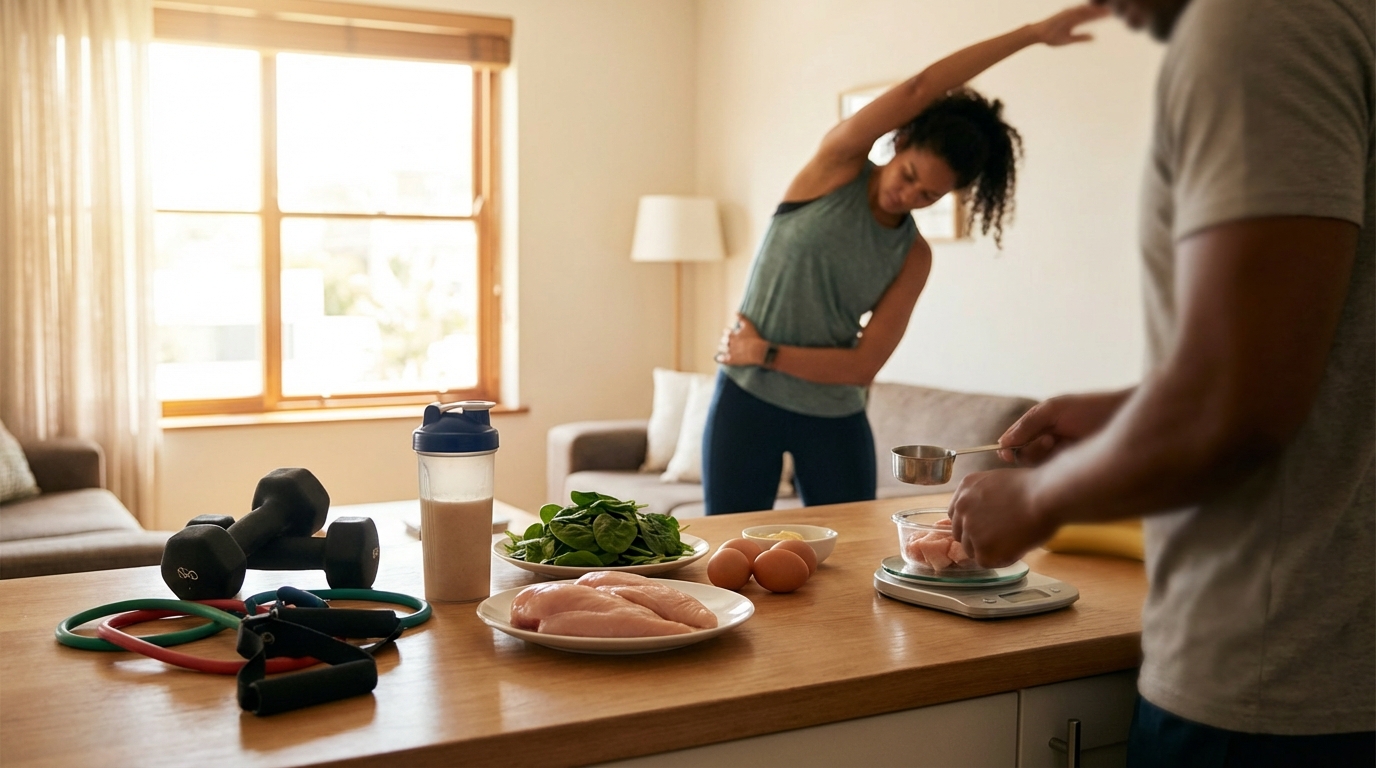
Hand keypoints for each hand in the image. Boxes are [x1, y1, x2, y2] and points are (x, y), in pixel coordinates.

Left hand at [714, 314, 769, 365]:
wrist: (759, 351)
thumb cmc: (754, 338)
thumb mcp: (749, 326)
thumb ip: (742, 318)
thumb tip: (736, 312)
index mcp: (732, 334)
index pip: (725, 331)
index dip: (729, 333)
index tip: (732, 334)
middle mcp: (729, 343)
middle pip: (722, 340)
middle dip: (725, 341)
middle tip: (730, 342)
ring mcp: (729, 352)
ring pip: (721, 349)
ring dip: (723, 348)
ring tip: (726, 349)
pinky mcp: (731, 360)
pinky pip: (721, 359)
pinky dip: (720, 358)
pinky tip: (721, 358)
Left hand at [949, 469, 1056, 567]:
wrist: (1045, 496)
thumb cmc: (1035, 487)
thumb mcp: (1000, 483)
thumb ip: (986, 498)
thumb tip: (989, 515)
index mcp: (966, 487)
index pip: (957, 513)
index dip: (972, 523)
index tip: (985, 529)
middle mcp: (962, 507)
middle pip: (960, 533)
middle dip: (977, 539)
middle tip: (1000, 540)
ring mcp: (970, 528)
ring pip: (971, 549)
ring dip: (988, 550)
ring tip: (1013, 543)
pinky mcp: (982, 548)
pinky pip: (985, 562)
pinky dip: (1000, 560)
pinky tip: (1016, 550)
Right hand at [996, 389, 1131, 465]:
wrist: (1122, 416)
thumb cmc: (1090, 408)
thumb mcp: (1053, 409)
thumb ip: (1027, 424)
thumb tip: (1002, 443)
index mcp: (1039, 427)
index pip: (1014, 442)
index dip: (1007, 448)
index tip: (1006, 452)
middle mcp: (1046, 443)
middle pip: (1022, 456)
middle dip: (1029, 450)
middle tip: (1049, 440)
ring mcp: (1059, 457)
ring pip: (1036, 466)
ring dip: (1041, 454)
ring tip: (1058, 442)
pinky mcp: (1072, 469)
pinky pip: (1052, 473)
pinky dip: (1053, 466)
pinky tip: (1067, 452)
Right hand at [1030, 4, 1109, 45]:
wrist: (1038, 35)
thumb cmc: (1051, 38)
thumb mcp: (1069, 39)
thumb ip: (1081, 38)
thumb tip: (1094, 38)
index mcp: (1074, 22)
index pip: (1089, 18)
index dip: (1099, 17)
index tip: (1109, 15)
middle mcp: (1072, 16)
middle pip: (1088, 13)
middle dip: (1099, 12)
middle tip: (1111, 11)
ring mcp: (1067, 14)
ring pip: (1083, 11)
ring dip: (1093, 10)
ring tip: (1103, 10)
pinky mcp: (1062, 14)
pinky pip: (1074, 11)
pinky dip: (1082, 10)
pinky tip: (1090, 8)